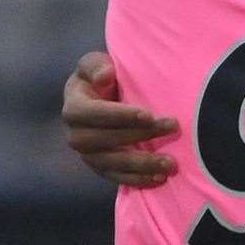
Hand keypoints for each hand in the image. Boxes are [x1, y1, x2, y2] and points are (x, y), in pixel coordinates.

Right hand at [62, 51, 178, 186]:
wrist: (102, 99)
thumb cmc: (102, 77)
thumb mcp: (96, 64)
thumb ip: (97, 66)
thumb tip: (105, 76)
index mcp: (73, 107)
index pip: (92, 114)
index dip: (119, 115)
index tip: (148, 114)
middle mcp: (75, 135)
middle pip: (104, 140)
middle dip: (139, 135)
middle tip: (172, 127)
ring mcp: (87, 155)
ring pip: (112, 164)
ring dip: (141, 165)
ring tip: (169, 163)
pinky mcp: (100, 168)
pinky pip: (116, 178)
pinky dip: (137, 180)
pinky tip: (159, 179)